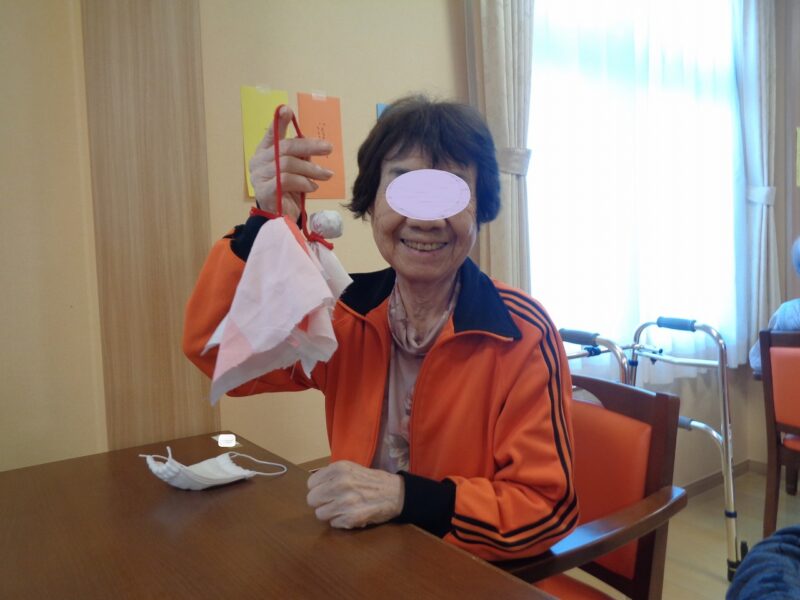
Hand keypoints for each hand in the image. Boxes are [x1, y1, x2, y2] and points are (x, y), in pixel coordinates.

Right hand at [248, 105, 333, 220]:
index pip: (271, 133)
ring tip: (326, 175)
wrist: (281, 217)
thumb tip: (314, 145)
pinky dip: (304, 182)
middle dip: (310, 146)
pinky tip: (313, 187)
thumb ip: (300, 156)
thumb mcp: (297, 169)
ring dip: (311, 169)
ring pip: (288, 164)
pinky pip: (287, 180)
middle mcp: (258, 161)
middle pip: (285, 147)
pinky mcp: (264, 191)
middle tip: (329, 148)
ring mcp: (259, 176)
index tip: (286, 109)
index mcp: (265, 152)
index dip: (278, 121)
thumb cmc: (289, 191)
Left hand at [306, 460, 404, 528]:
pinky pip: (333, 523)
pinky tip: (351, 514)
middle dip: (320, 502)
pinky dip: (340, 521)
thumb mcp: (350, 468)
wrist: (395, 493)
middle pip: (312, 500)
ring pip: (320, 514)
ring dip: (330, 513)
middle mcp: (341, 483)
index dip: (317, 489)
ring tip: (342, 508)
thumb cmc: (371, 480)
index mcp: (339, 468)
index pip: (311, 483)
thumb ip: (331, 475)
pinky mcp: (352, 517)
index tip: (325, 491)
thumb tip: (313, 486)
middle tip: (332, 501)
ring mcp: (346, 501)